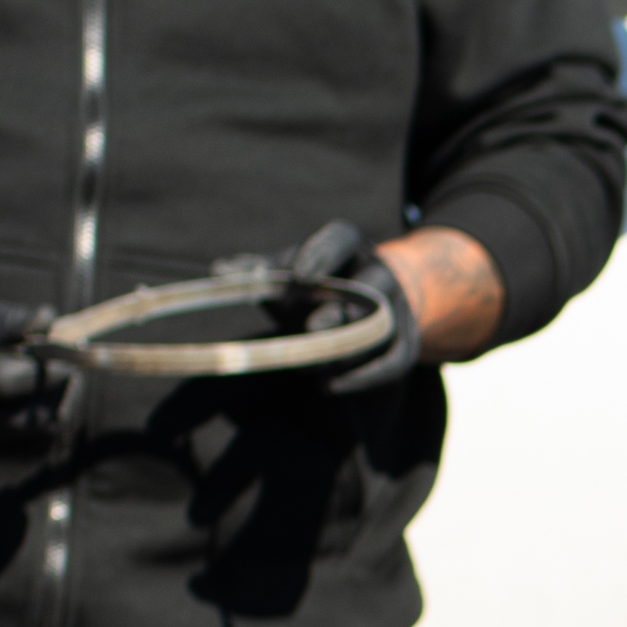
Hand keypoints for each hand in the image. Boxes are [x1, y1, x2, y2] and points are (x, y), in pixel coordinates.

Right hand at [0, 267, 65, 477]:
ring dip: (50, 416)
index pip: (10, 383)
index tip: (70, 354)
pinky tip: (36, 401)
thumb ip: (8, 320)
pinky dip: (31, 429)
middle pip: (23, 422)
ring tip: (56, 384)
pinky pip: (7, 449)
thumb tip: (52, 321)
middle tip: (74, 371)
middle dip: (57, 398)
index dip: (47, 370)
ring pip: (22, 443)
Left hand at [276, 221, 424, 395]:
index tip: (301, 275)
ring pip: (385, 327)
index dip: (325, 253)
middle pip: (371, 286)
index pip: (343, 239)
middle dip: (341, 309)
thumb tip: (220, 272)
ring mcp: (398, 306)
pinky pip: (395, 360)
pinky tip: (328, 387)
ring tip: (317, 369)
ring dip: (352, 350)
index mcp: (350, 246)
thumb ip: (260, 272)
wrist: (370, 299)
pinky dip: (364, 377)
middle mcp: (380, 271)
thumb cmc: (318, 283)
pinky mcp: (406, 340)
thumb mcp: (290, 272)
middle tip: (312, 329)